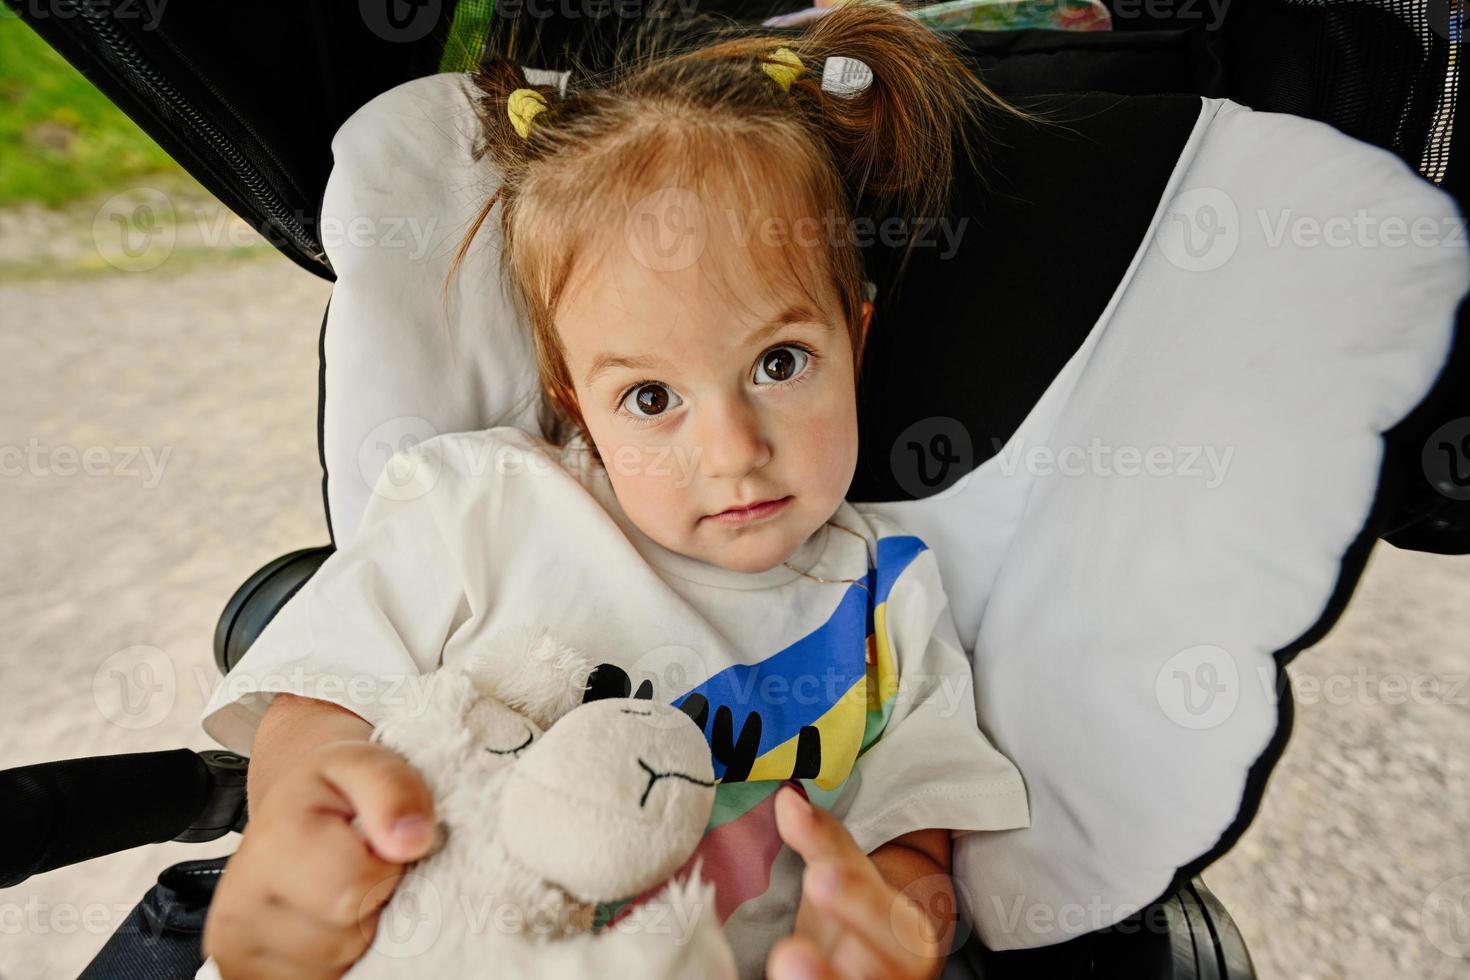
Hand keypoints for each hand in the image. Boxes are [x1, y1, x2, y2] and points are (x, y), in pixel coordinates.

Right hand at [202, 739, 435, 979]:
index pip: (354, 888)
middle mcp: (238, 907)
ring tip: (341, 893)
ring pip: (334, 968)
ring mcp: (236, 952)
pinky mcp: (247, 978)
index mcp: (269, 846)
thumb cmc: (334, 792)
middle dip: (370, 905)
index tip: (377, 844)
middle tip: (360, 869)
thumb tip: (412, 839)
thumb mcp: (367, 763)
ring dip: (354, 935)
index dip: (385, 868)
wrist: (294, 812)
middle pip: (345, 938)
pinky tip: (326, 923)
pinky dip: (335, 961)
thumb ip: (394, 790)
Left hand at [766, 785, 949, 979]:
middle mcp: (896, 979)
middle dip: (832, 970)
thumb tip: (787, 800)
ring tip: (784, 964)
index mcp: (909, 939)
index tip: (818, 875)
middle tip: (790, 952)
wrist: (881, 966)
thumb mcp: (851, 876)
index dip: (856, 902)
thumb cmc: (861, 917)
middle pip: (874, 976)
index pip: (889, 922)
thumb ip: (822, 841)